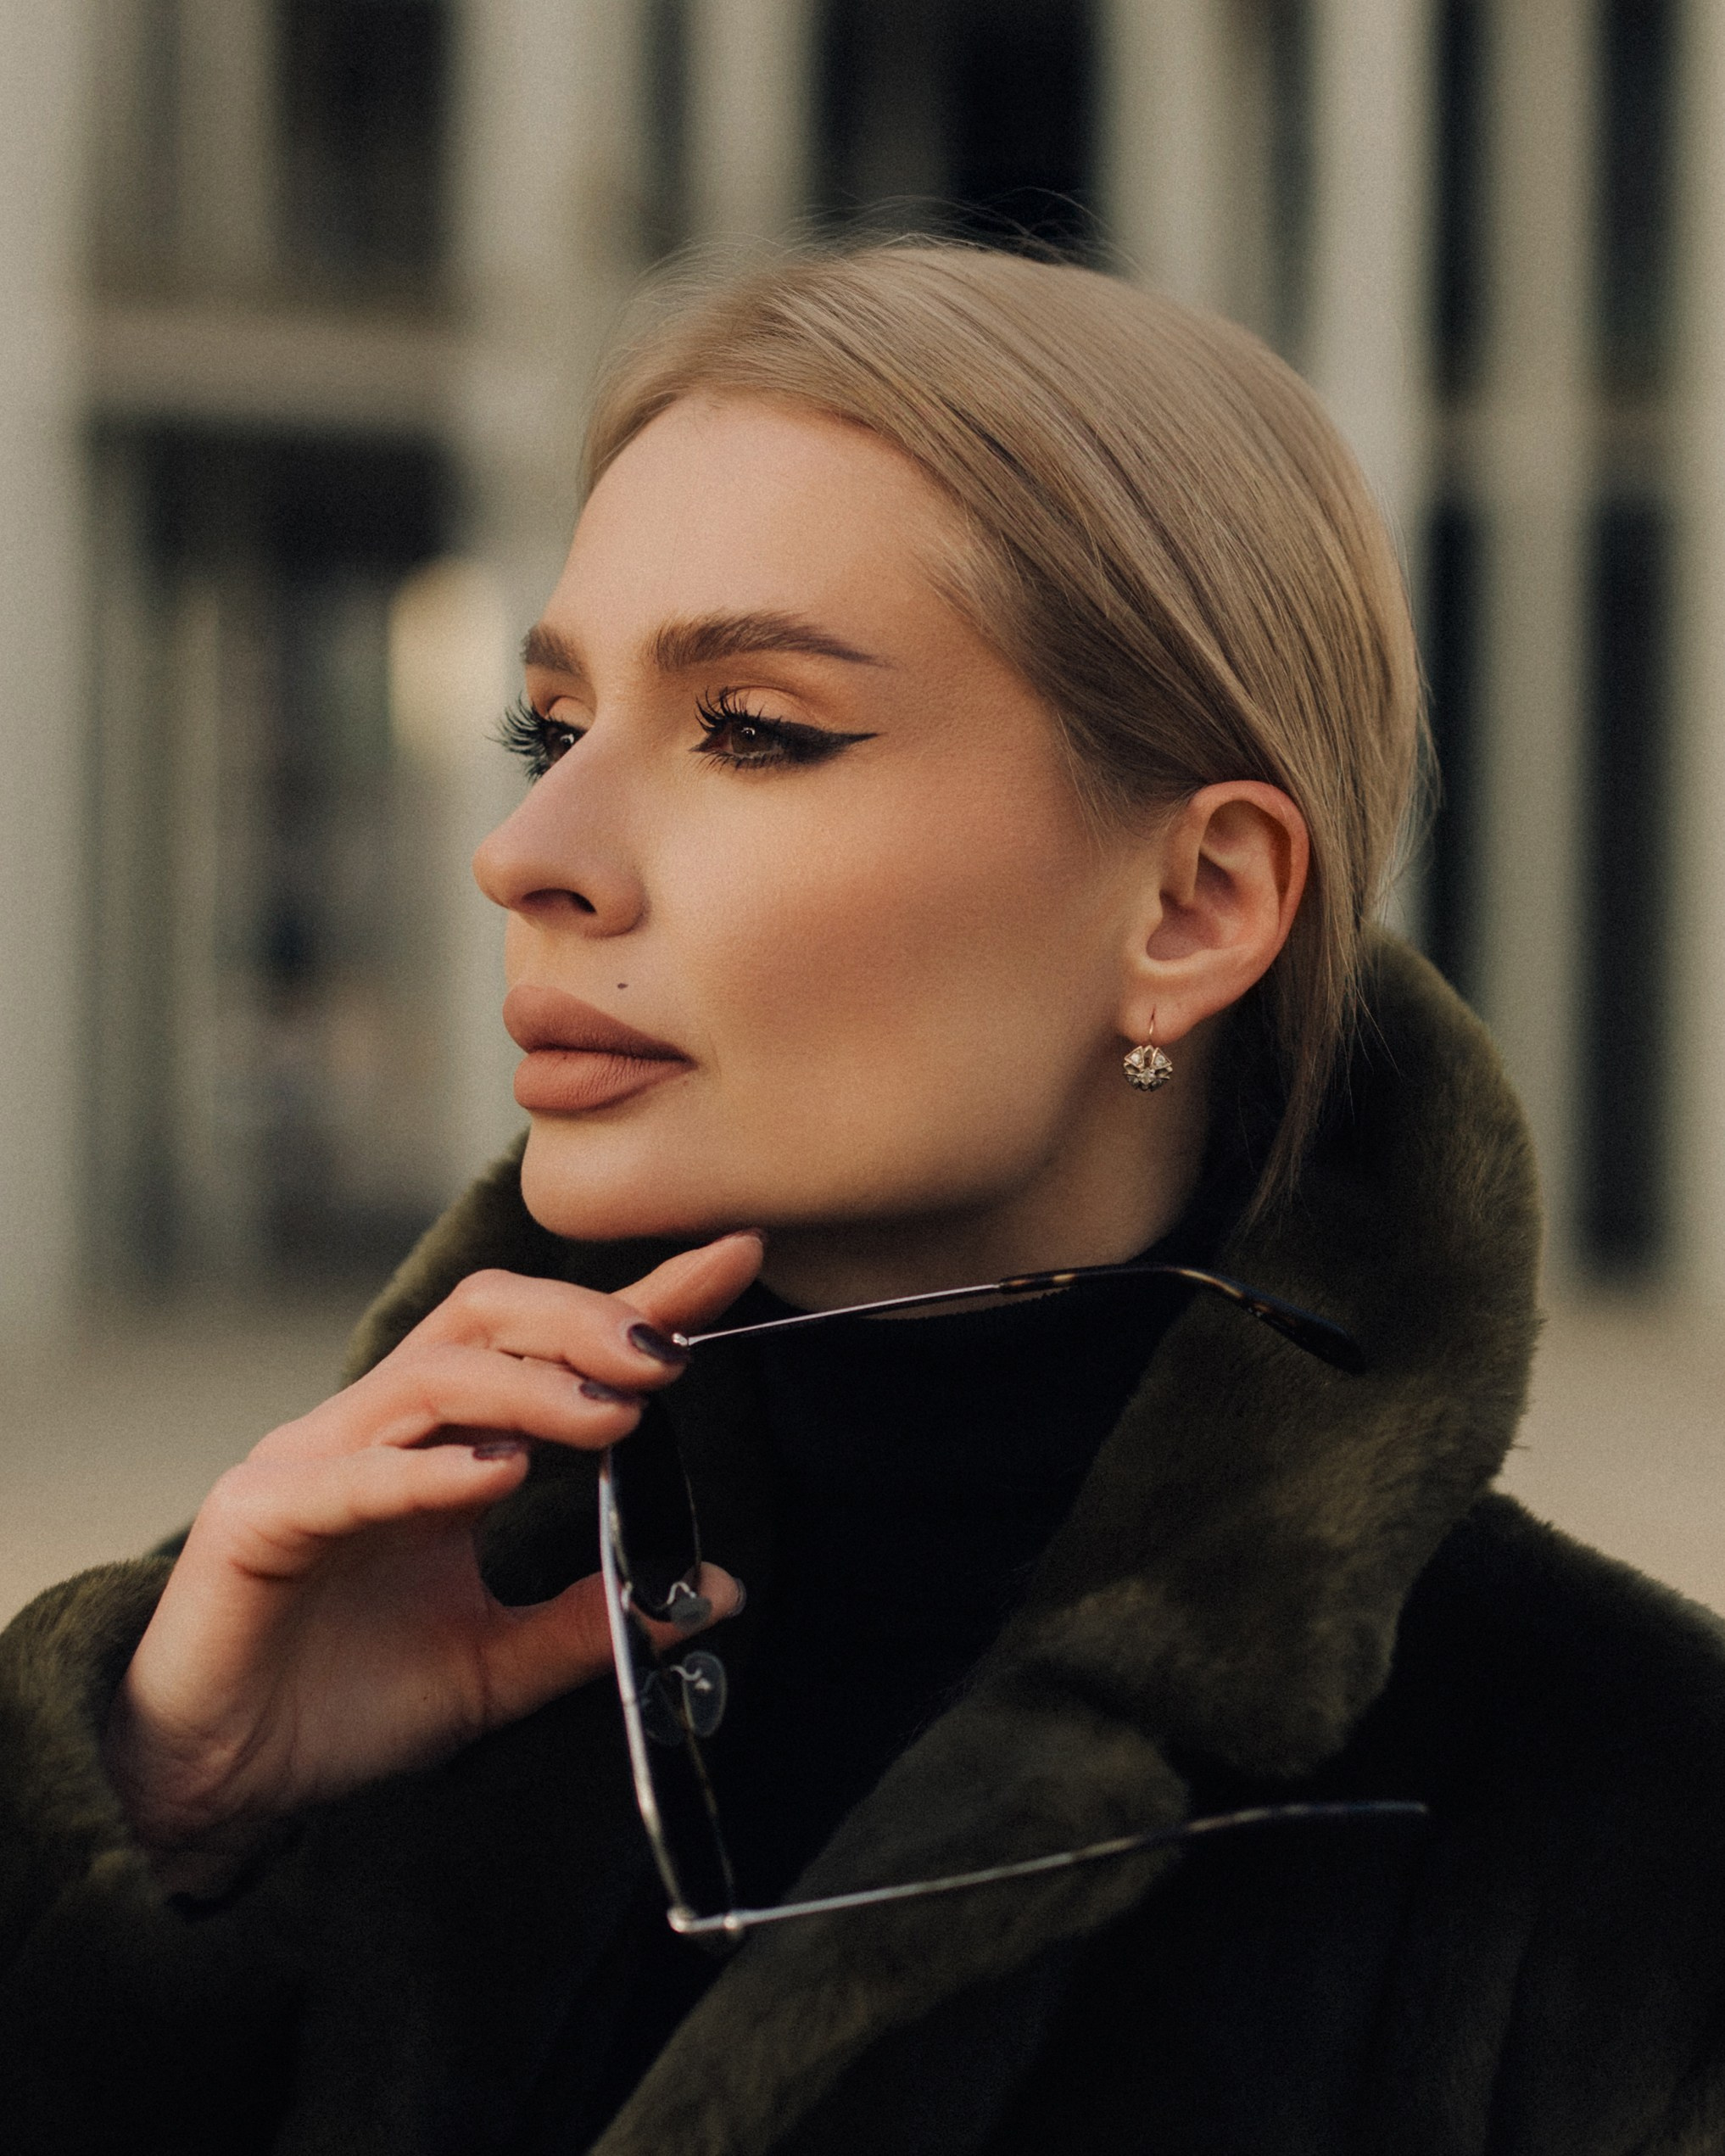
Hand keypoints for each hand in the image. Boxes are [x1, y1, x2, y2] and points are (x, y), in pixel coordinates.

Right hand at [104, 1232, 762, 1883]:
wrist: (217, 1786)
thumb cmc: (343, 1710)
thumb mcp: (498, 1666)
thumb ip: (595, 1622)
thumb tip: (719, 1594)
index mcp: (438, 1445)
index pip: (546, 1345)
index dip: (639, 1298)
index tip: (733, 1261)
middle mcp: (376, 1429)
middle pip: (484, 1316)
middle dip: (583, 1319)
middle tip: (667, 1354)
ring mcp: (312, 1461)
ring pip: (429, 1377)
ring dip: (530, 1387)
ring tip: (612, 1414)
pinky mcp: (258, 1518)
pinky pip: (351, 1476)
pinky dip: (428, 1469)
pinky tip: (494, 1474)